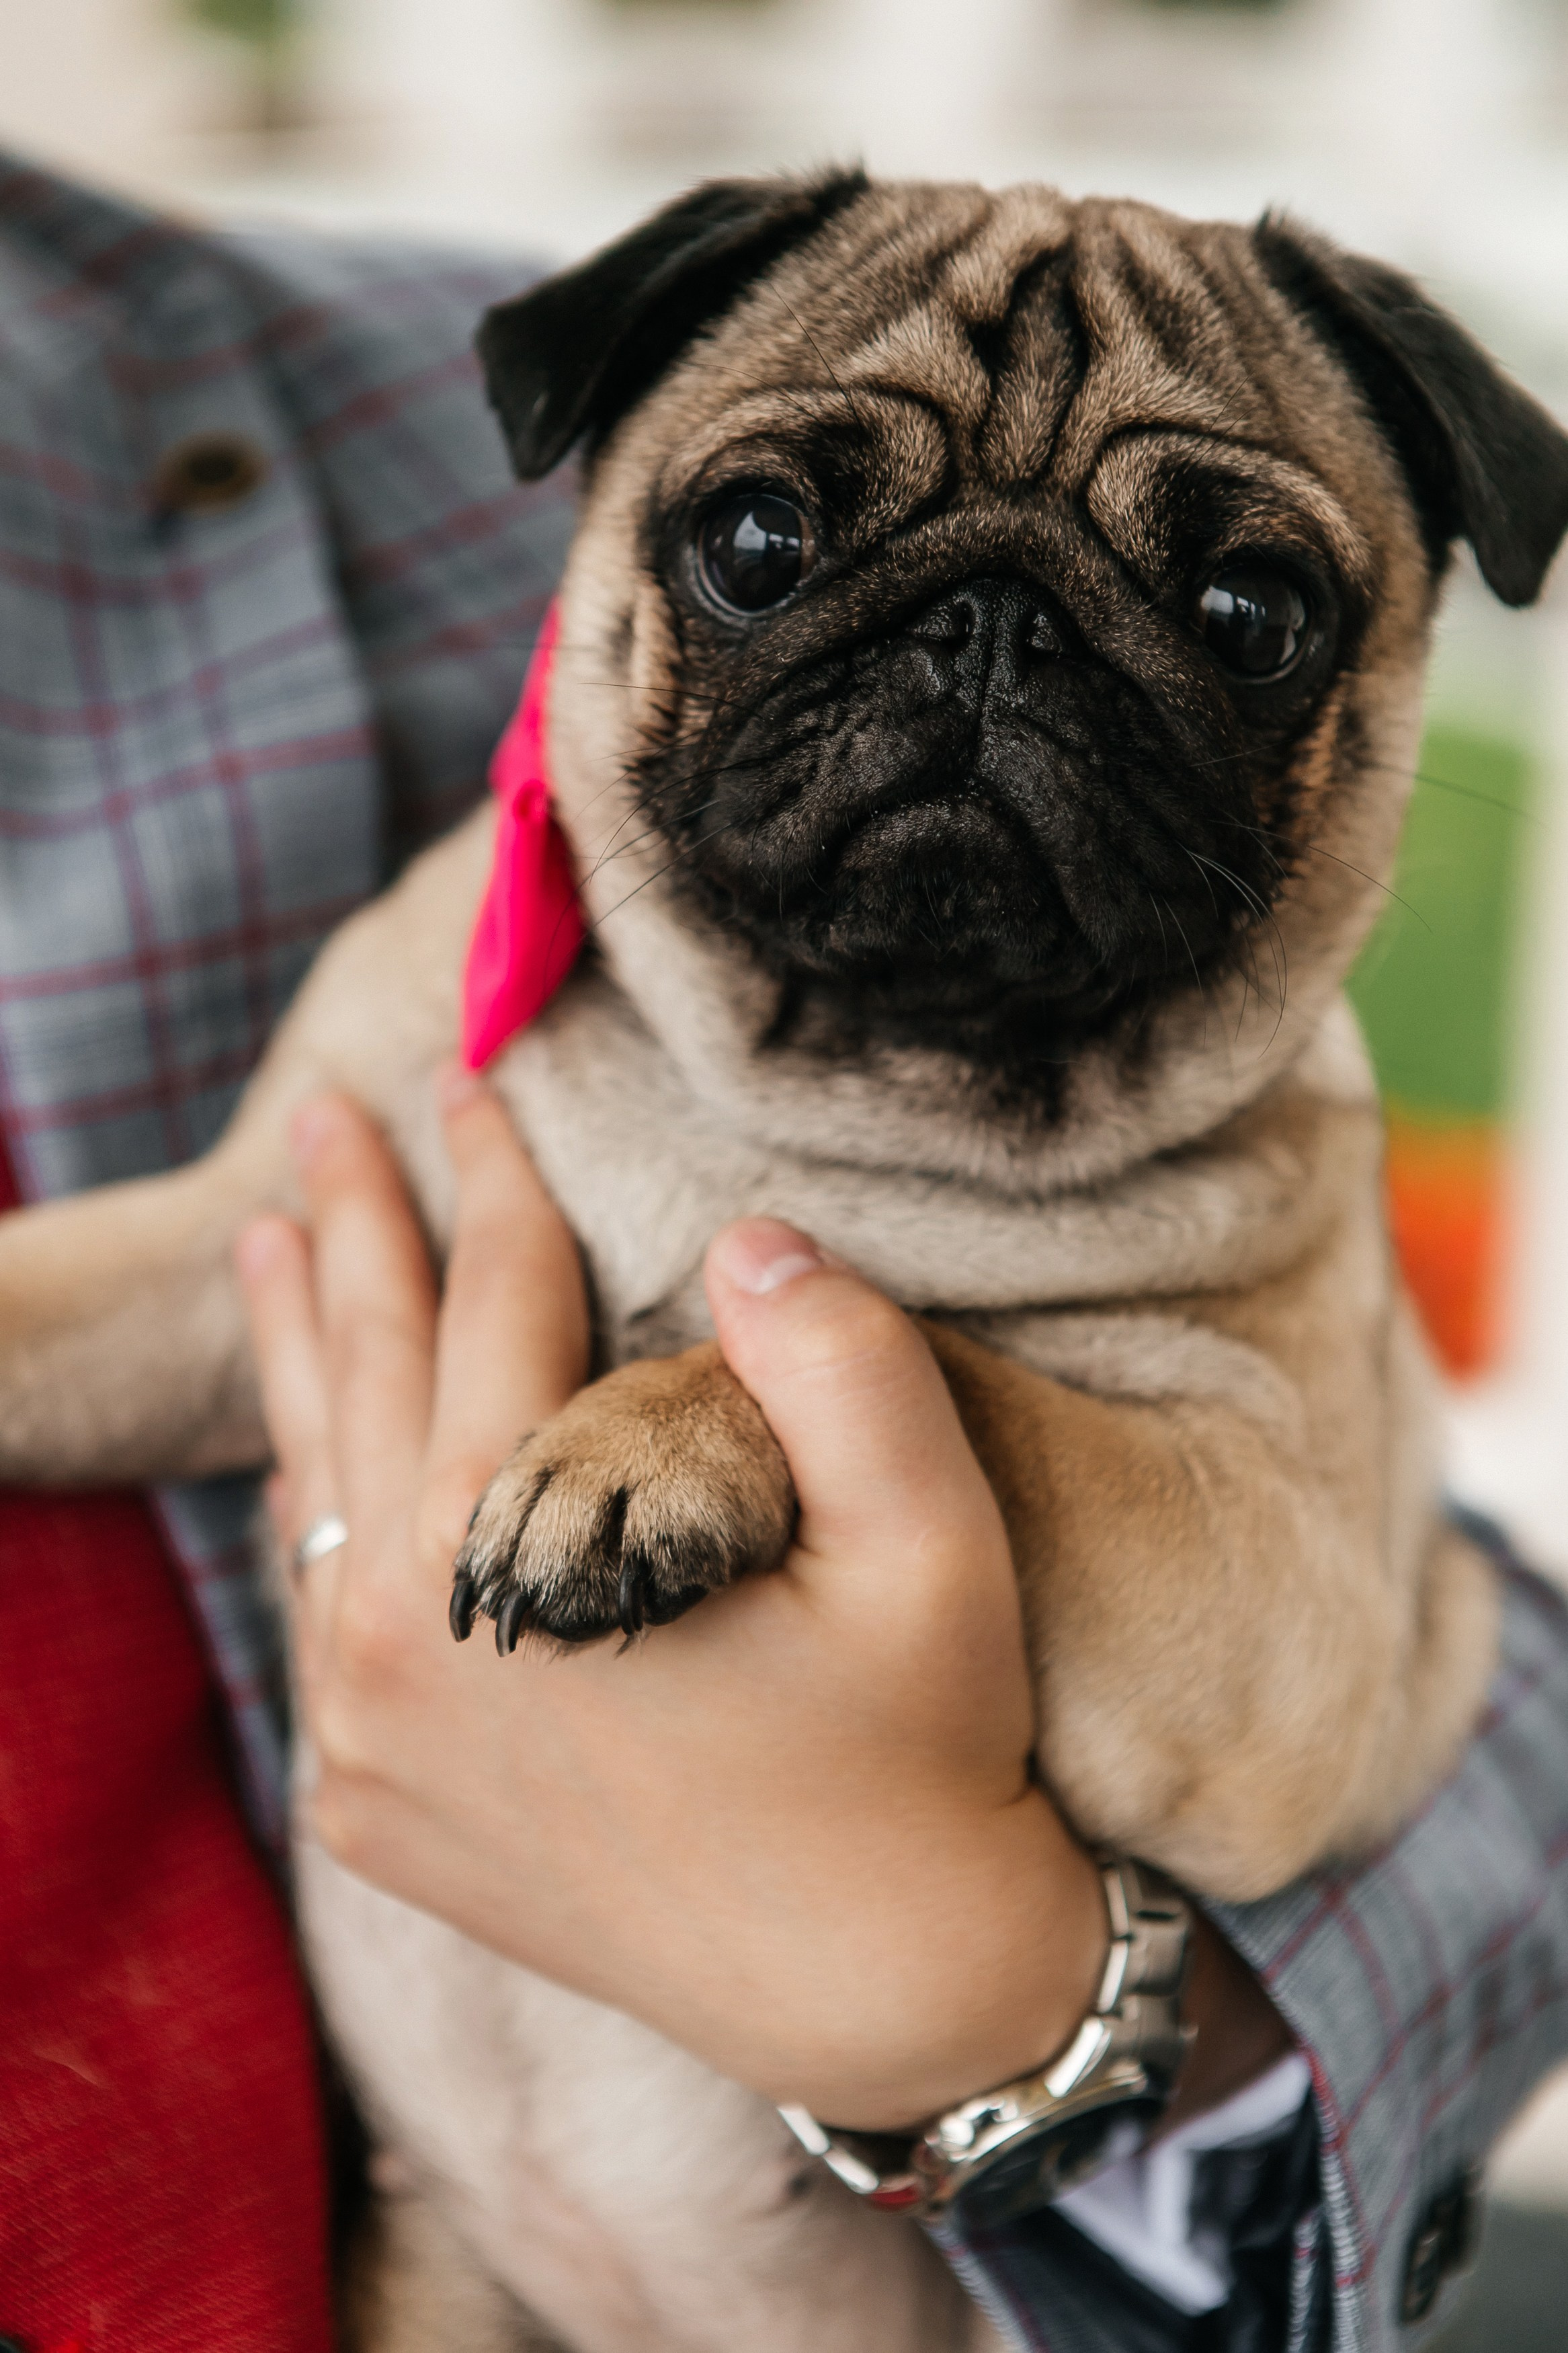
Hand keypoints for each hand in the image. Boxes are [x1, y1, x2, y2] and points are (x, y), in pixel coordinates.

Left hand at [236, 1074, 1287, 2132]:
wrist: (882, 1991)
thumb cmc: (919, 1755)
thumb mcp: (932, 1544)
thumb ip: (842, 1361)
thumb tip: (749, 1235)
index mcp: (515, 1554)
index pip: (494, 1306)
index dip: (493, 1177)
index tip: (471, 1078)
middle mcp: (401, 1642)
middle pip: (367, 1374)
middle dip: (355, 1227)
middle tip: (324, 1114)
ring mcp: (371, 1737)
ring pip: (318, 1484)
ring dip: (301, 1347)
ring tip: (273, 1238)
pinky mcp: (378, 1808)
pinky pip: (319, 1611)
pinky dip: (315, 1500)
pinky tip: (311, 1444)